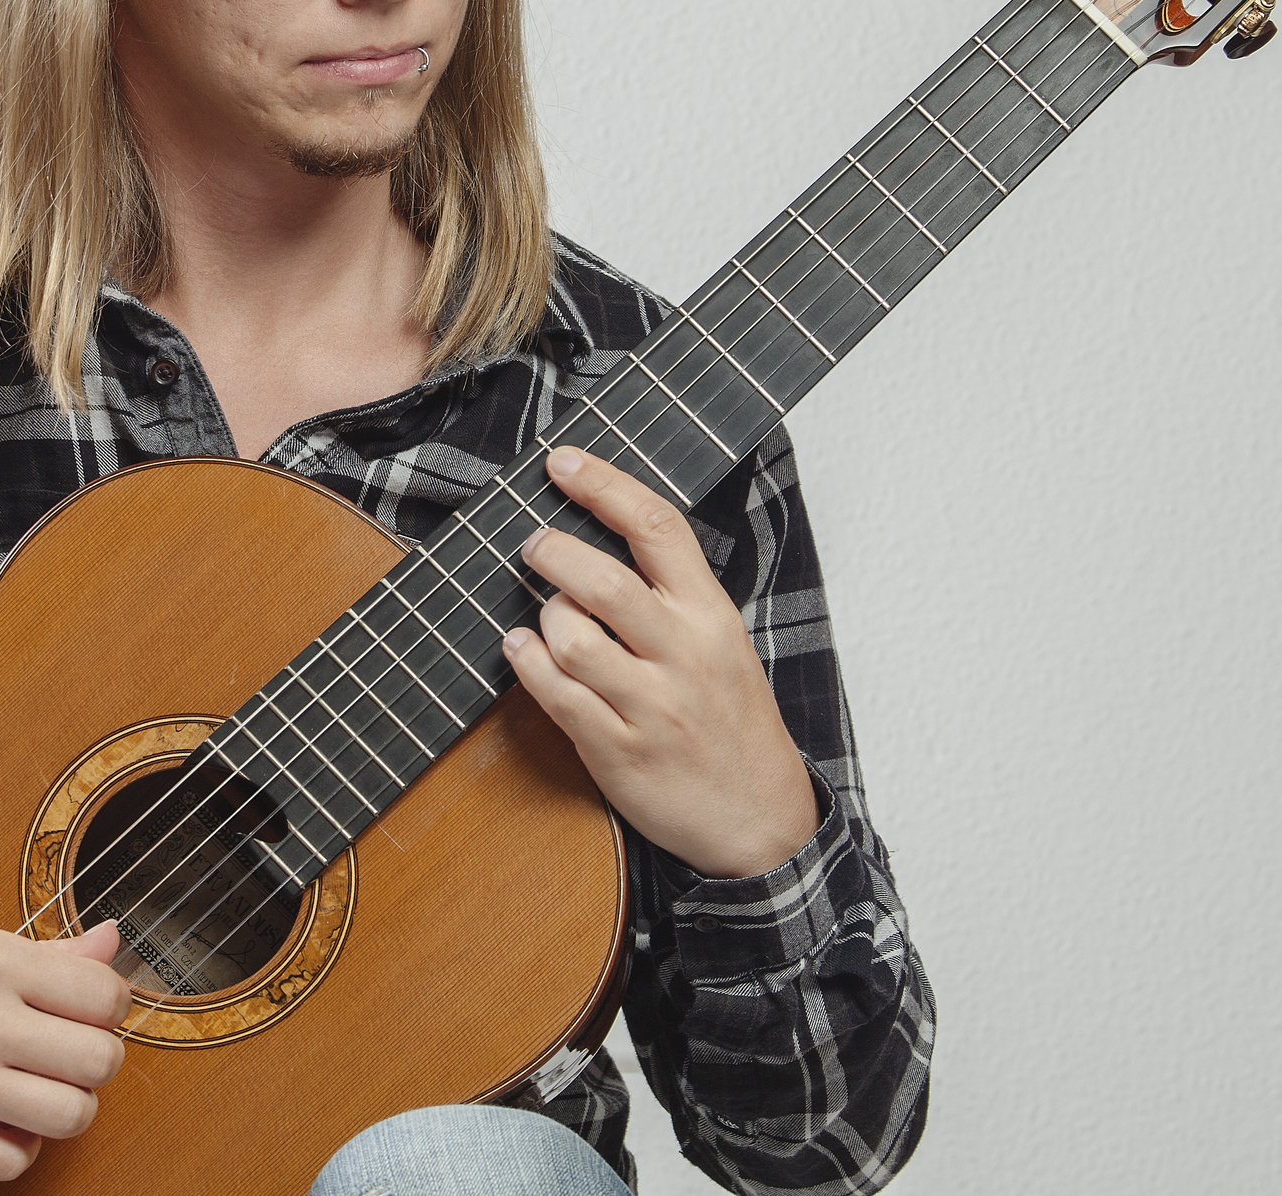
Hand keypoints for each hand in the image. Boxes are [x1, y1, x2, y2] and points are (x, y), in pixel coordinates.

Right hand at [0, 916, 129, 1179]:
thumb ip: (49, 952)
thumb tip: (112, 943)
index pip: (105, 996)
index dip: (106, 1005)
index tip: (85, 1008)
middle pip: (100, 1061)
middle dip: (94, 1057)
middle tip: (65, 1051)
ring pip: (70, 1115)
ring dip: (67, 1105)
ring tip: (40, 1088)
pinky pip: (12, 1162)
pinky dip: (19, 1147)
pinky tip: (3, 1121)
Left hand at [503, 446, 819, 879]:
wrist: (760, 820)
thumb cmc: (731, 722)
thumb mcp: (722, 644)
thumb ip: (671, 594)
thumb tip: (599, 530)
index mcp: (711, 616)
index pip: (658, 528)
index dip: (604, 485)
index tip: (562, 461)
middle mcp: (683, 654)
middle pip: (604, 581)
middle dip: (553, 551)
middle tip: (534, 544)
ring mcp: (651, 706)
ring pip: (571, 637)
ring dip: (542, 616)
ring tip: (544, 618)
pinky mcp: (618, 751)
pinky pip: (555, 694)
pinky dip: (526, 663)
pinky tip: (521, 650)